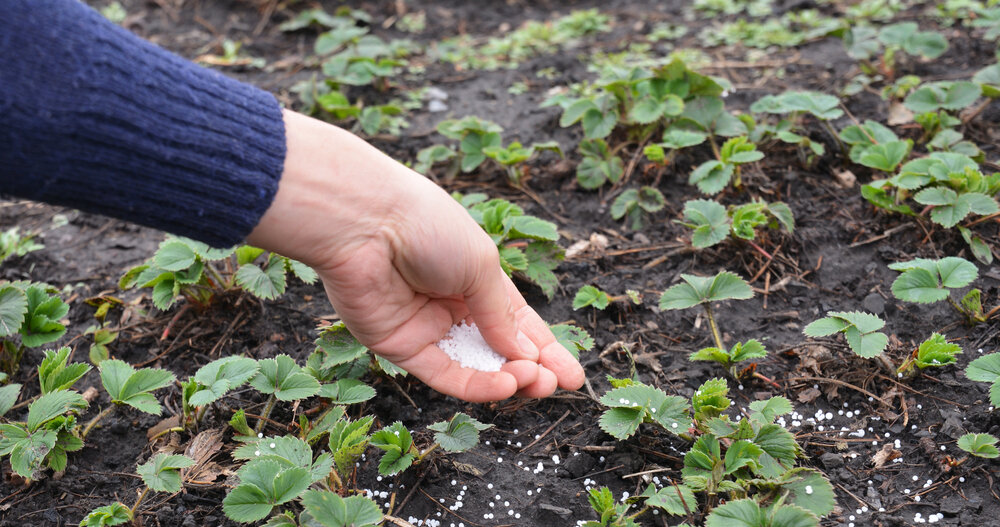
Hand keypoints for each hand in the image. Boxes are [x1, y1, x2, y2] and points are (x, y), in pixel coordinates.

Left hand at [248, 111, 584, 401]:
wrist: (365, 222)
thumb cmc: (428, 228)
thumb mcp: (481, 265)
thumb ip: (502, 315)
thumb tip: (527, 354)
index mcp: (475, 277)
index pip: (516, 322)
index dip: (544, 348)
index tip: (571, 374)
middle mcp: (452, 305)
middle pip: (497, 348)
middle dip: (530, 368)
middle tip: (556, 385)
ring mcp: (426, 327)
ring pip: (473, 366)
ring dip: (506, 378)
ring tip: (534, 382)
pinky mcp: (400, 347)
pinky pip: (443, 374)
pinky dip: (476, 385)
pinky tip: (504, 385)